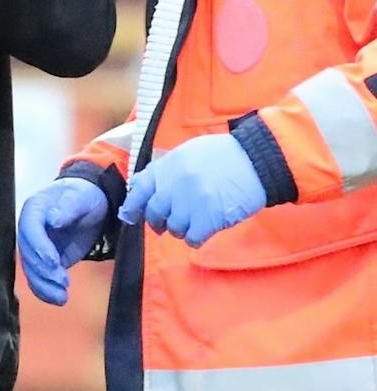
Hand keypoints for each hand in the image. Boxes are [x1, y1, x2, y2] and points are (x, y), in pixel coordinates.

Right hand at [17, 177, 109, 304]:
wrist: (90, 205)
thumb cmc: (84, 197)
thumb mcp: (80, 197)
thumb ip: (68, 207)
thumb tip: (53, 220)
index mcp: (34, 210)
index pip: (30, 229)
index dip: (39, 247)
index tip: (54, 261)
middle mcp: (29, 231)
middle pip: (28, 254)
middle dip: (43, 271)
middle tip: (63, 281)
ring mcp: (35, 248)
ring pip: (31, 271)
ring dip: (44, 286)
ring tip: (62, 297)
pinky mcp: (44, 262)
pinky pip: (40, 279)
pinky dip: (47, 292)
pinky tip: (59, 299)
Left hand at [118, 133, 267, 246]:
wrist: (259, 159)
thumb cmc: (225, 155)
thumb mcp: (188, 152)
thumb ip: (164, 169)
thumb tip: (140, 186)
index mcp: (167, 167)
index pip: (138, 191)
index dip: (133, 207)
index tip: (132, 216)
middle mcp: (174, 185)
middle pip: (154, 214)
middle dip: (159, 222)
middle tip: (168, 222)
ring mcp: (190, 203)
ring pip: (173, 229)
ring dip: (182, 229)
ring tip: (196, 219)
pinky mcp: (208, 219)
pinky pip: (192, 238)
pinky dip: (196, 237)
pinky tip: (206, 228)